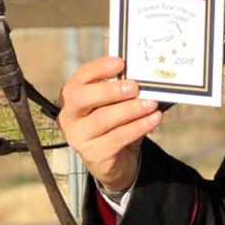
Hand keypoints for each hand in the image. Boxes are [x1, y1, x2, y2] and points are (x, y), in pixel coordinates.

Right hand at [57, 56, 161, 192]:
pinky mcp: (93, 154)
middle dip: (109, 90)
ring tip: (151, 103)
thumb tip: (145, 76)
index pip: (81, 76)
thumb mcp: (116, 105)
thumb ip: (123, 90)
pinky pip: (117, 137)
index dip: (99, 68)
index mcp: (72, 96)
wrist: (117, 162)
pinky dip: (138, 126)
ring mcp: (78, 137)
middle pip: (82, 98)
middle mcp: (69, 116)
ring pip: (103, 119)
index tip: (120, 62)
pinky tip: (154, 119)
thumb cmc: (115, 125)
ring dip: (130, 109)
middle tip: (134, 87)